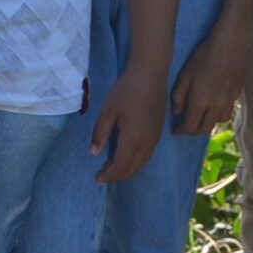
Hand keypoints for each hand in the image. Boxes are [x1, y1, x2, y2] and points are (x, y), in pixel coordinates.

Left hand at [90, 61, 167, 182]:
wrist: (150, 74)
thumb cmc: (126, 90)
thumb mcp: (108, 111)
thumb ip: (100, 133)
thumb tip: (94, 153)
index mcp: (133, 139)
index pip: (121, 165)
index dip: (109, 175)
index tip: (97, 178)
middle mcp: (147, 143)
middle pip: (132, 168)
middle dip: (117, 175)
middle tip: (101, 174)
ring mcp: (155, 137)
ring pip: (141, 162)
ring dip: (126, 168)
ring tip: (111, 167)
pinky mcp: (157, 131)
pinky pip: (146, 154)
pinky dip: (135, 160)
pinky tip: (126, 154)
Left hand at [170, 25, 248, 136]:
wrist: (231, 44)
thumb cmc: (204, 56)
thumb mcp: (185, 74)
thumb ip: (178, 96)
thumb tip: (176, 112)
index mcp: (200, 102)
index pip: (190, 127)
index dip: (180, 131)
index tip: (175, 129)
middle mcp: (216, 106)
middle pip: (204, 129)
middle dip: (193, 130)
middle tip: (185, 125)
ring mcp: (229, 101)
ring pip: (218, 122)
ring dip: (208, 122)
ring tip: (201, 115)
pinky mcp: (238, 94)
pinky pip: (228, 110)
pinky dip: (219, 113)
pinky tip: (215, 103)